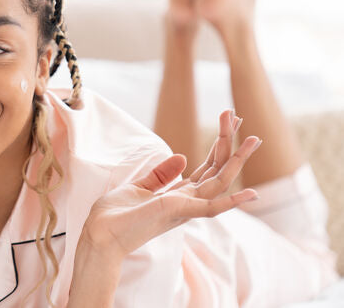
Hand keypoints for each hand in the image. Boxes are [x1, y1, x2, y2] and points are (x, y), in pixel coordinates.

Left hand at [80, 109, 260, 259]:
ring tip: (255, 139)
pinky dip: (232, 203)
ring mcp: (183, 208)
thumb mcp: (138, 188)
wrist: (98, 238)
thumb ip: (161, 175)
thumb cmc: (115, 218)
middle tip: (239, 115)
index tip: (229, 119)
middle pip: (216, 169)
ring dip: (238, 160)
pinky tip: (252, 194)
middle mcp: (186, 202)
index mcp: (178, 195)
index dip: (219, 144)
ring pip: (220, 182)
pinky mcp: (176, 214)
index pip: (207, 166)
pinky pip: (210, 209)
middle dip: (230, 143)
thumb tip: (183, 157)